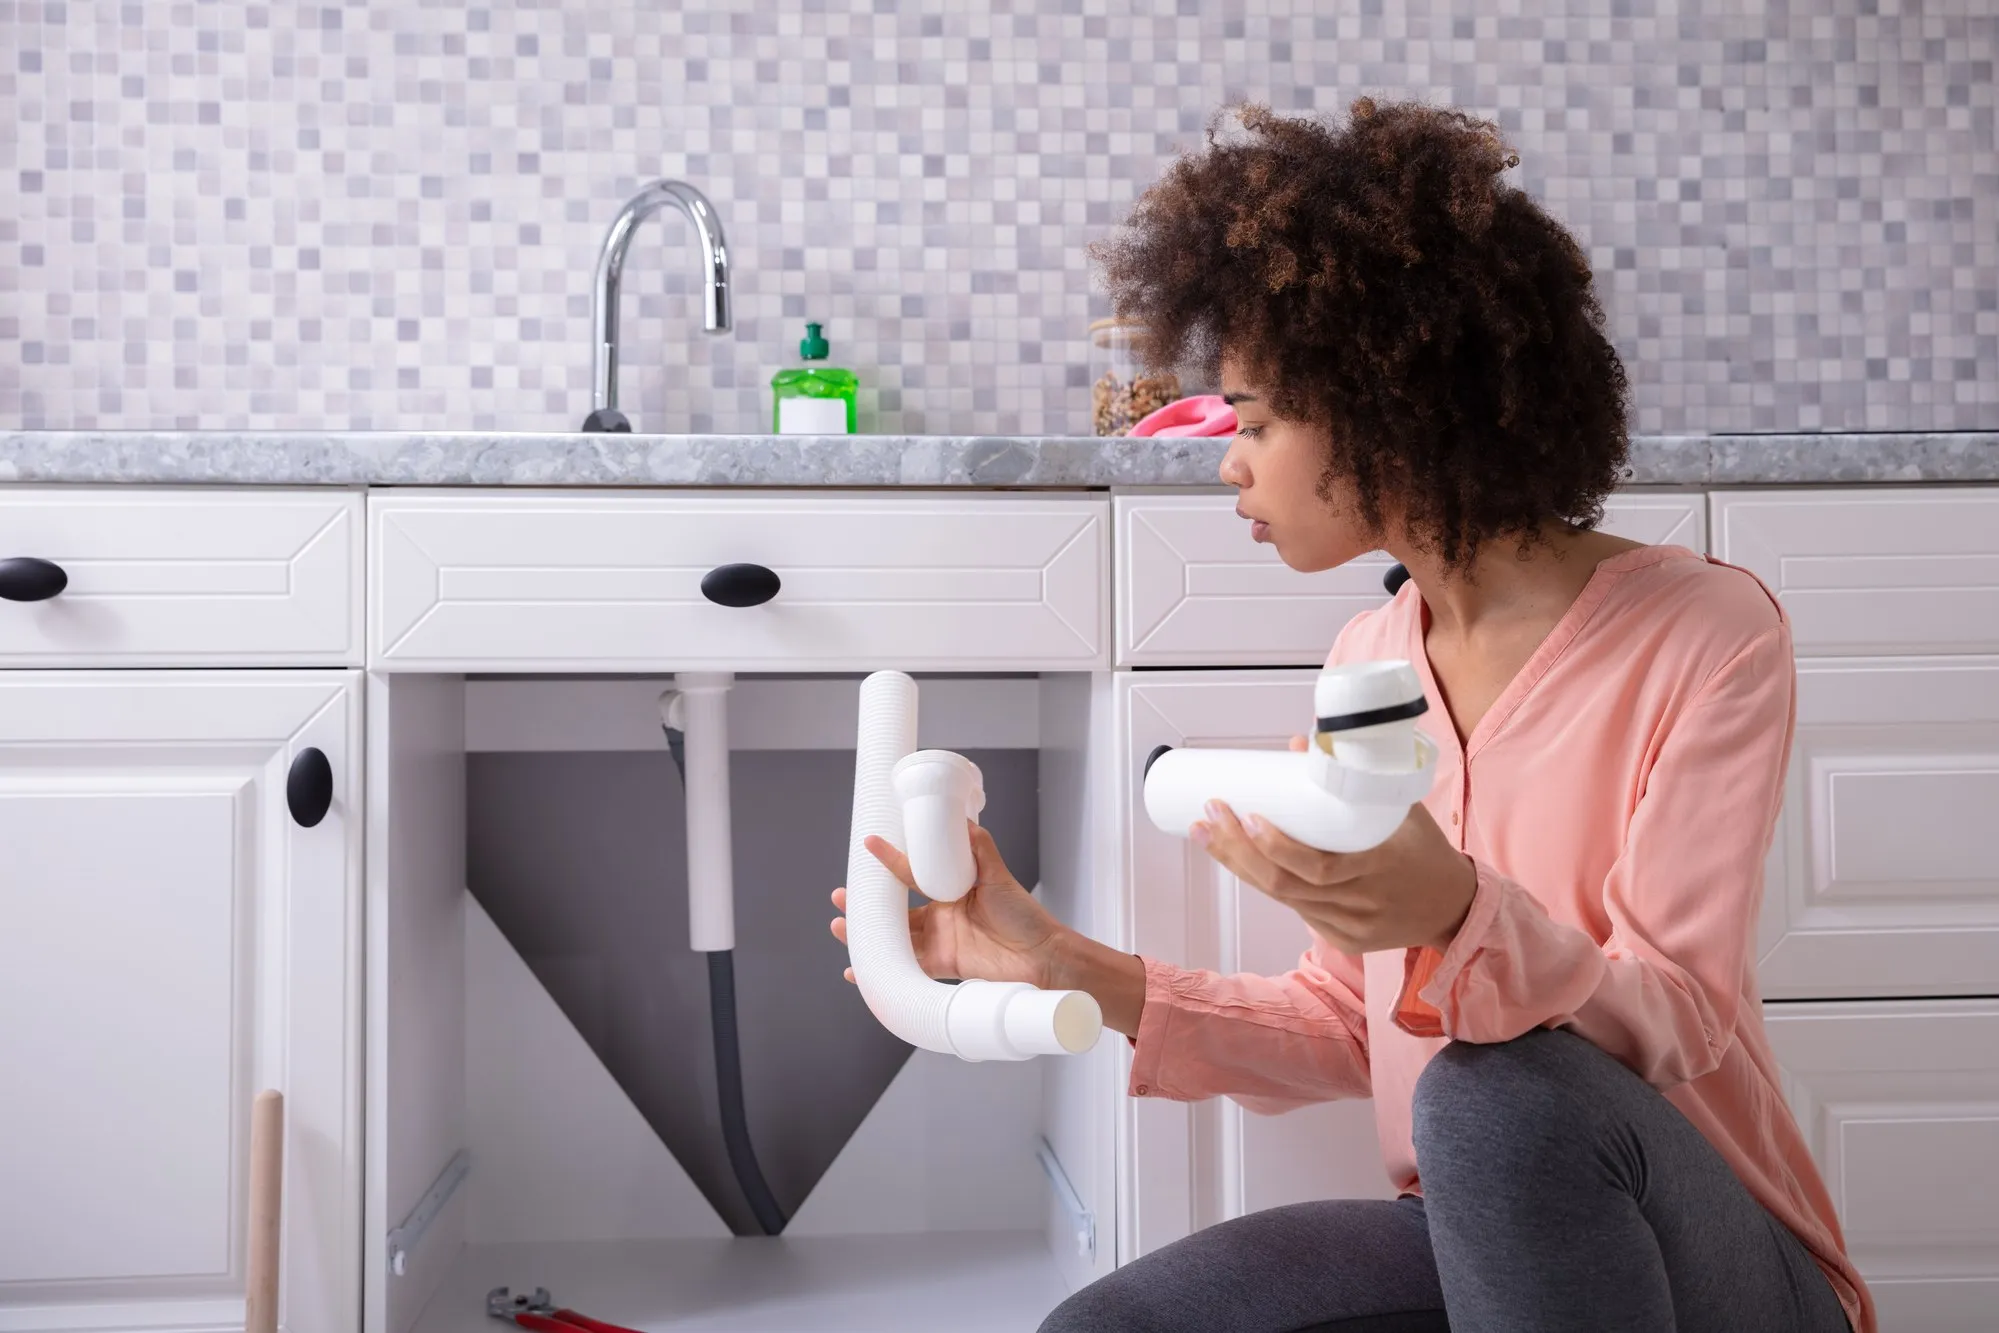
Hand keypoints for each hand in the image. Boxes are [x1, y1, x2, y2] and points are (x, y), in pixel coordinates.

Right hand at [831, 823, 1064, 987]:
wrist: (1043, 958)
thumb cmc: (1025, 916)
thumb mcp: (999, 875)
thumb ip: (979, 848)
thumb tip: (960, 818)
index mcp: (950, 890)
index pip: (912, 874)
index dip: (890, 861)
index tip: (869, 845)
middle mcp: (941, 915)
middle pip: (894, 910)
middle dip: (866, 905)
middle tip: (840, 897)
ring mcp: (940, 941)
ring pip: (894, 938)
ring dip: (867, 935)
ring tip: (840, 927)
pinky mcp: (942, 967)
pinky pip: (907, 968)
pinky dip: (883, 971)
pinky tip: (859, 971)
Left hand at [1194, 741, 1476, 953]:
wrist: (1457, 907)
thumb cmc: (1426, 850)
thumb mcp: (1398, 806)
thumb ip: (1352, 776)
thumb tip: (1298, 742)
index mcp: (1378, 868)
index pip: (1316, 866)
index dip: (1275, 846)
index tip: (1247, 815)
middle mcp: (1361, 903)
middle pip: (1284, 885)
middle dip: (1237, 851)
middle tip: (1210, 818)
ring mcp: (1351, 927)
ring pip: (1284, 900)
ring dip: (1241, 867)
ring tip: (1211, 836)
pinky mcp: (1345, 941)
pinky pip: (1299, 912)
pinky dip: (1269, 884)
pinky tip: (1242, 861)